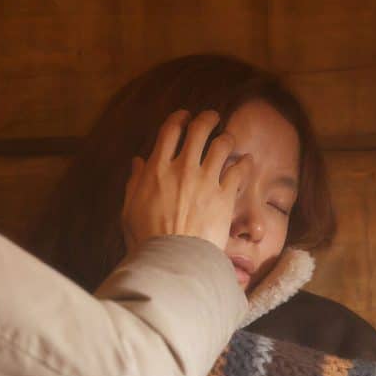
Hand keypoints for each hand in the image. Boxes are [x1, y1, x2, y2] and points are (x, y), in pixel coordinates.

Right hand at [121, 109, 250, 252]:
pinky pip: (240, 170)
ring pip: (223, 144)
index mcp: (157, 169)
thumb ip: (134, 182)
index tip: (184, 117)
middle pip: (199, 129)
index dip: (179, 118)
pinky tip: (246, 161)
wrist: (172, 259)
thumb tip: (137, 162)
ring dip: (226, 138)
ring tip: (228, 139)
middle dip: (207, 118)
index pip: (170, 130)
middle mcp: (183, 168)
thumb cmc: (146, 238)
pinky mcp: (224, 196)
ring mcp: (206, 180)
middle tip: (212, 117)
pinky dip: (244, 163)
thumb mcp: (129, 209)